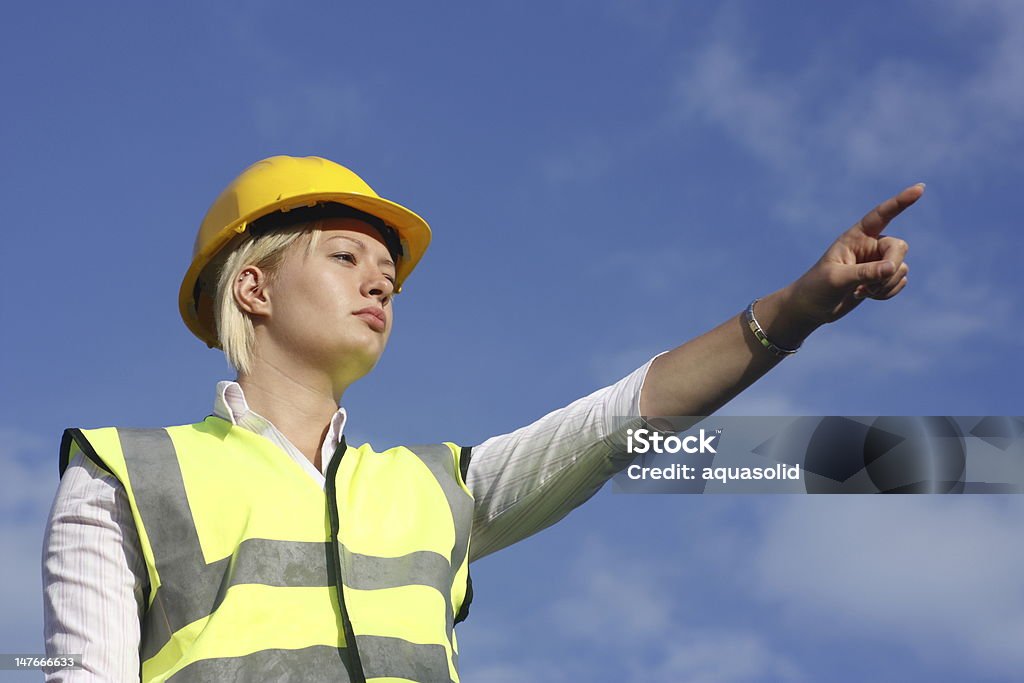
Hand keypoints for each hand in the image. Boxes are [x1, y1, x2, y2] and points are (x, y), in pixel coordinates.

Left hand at [788, 183, 923, 325]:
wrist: (811, 308)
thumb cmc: (817, 288)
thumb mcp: (837, 279)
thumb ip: (865, 272)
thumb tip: (893, 267)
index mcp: (855, 236)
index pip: (881, 215)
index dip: (901, 201)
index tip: (920, 188)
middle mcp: (869, 245)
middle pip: (899, 247)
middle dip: (892, 266)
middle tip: (872, 284)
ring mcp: (877, 262)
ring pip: (901, 268)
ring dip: (886, 284)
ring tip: (861, 291)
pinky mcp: (881, 279)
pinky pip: (900, 281)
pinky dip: (888, 292)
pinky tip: (866, 296)